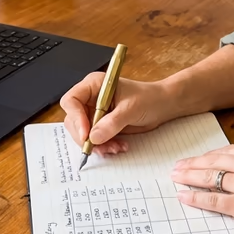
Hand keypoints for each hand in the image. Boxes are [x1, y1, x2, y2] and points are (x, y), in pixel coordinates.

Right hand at [59, 73, 177, 154]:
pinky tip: (118, 146)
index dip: (76, 118)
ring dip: (97, 145)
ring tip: (116, 147)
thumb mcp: (131, 109)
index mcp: (93, 85)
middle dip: (86, 137)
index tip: (86, 134)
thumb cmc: (148, 98)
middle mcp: (90, 99)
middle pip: (73, 121)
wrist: (162, 106)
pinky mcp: (101, 125)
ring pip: (83, 134)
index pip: (71, 101)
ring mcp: (94, 113)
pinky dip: (104, 146)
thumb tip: (94, 137)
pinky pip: (94, 140)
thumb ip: (112, 123)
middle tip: (100, 147)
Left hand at [170, 144, 233, 233]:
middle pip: (213, 162)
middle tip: (177, 167)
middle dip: (192, 165)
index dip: (207, 157)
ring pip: (209, 179)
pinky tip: (185, 197)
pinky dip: (196, 199)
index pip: (226, 151)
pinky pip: (213, 201)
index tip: (196, 160)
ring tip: (176, 179)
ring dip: (189, 179)